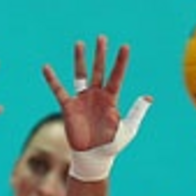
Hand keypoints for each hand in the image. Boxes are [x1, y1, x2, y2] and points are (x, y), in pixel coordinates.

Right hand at [43, 36, 131, 150]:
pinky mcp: (68, 107)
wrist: (93, 157)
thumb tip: (148, 96)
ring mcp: (82, 100)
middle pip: (99, 70)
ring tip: (80, 43)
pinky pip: (58, 90)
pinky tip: (46, 67)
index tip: (125, 46)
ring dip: (80, 59)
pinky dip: (52, 79)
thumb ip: (137, 112)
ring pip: (81, 75)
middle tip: (102, 38)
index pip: (117, 76)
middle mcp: (97, 96)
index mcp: (111, 99)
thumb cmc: (112, 145)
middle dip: (101, 54)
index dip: (121, 62)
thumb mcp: (129, 129)